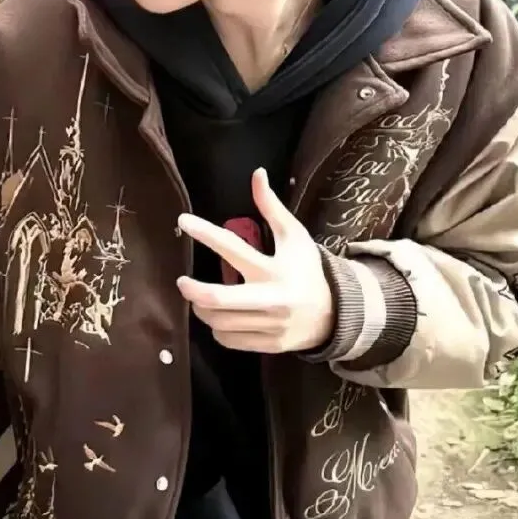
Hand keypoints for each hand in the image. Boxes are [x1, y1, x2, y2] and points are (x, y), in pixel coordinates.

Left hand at [176, 169, 333, 352]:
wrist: (336, 314)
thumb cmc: (307, 270)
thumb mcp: (294, 236)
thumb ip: (271, 207)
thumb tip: (257, 173)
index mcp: (274, 269)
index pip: (232, 248)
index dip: (204, 233)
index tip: (183, 221)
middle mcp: (270, 299)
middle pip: (219, 299)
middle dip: (193, 291)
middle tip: (181, 282)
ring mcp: (269, 325)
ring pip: (219, 322)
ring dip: (202, 310)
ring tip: (200, 300)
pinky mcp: (268, 345)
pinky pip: (228, 340)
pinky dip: (217, 330)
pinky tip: (220, 318)